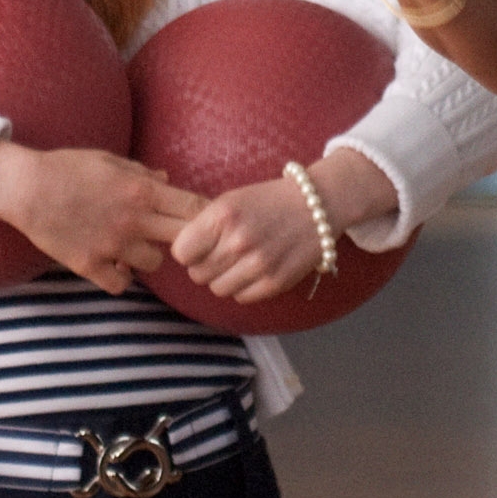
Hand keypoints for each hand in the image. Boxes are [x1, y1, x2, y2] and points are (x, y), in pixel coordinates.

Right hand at [0, 142, 204, 295]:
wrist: (26, 188)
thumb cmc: (68, 167)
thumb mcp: (110, 161)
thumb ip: (142, 174)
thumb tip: (168, 181)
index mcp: (141, 190)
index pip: (194, 206)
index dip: (208, 215)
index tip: (209, 220)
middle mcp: (133, 220)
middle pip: (184, 239)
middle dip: (188, 239)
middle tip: (177, 238)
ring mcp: (112, 246)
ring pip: (155, 264)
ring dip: (150, 256)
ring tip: (136, 246)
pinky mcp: (90, 265)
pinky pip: (122, 284)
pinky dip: (122, 277)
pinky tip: (115, 265)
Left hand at [169, 148, 398, 303]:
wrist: (319, 204)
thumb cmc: (269, 200)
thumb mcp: (231, 200)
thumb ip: (204, 225)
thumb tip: (177, 251)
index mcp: (222, 215)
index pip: (181, 253)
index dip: (188, 250)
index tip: (200, 244)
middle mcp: (238, 241)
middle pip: (197, 274)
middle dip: (206, 264)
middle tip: (224, 251)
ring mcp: (258, 264)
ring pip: (217, 289)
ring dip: (224, 277)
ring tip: (240, 260)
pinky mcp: (275, 282)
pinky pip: (241, 297)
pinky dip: (244, 287)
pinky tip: (256, 268)